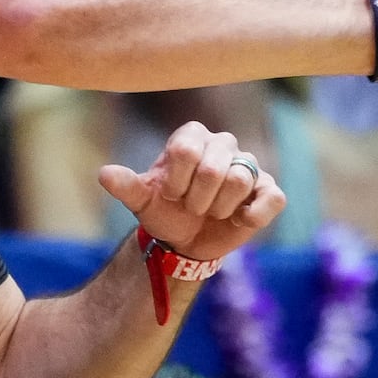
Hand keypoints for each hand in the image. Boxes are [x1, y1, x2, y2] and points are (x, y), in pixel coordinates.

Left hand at [99, 121, 285, 261]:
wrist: (187, 241)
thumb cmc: (165, 212)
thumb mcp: (142, 202)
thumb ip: (126, 186)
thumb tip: (104, 175)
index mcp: (191, 136)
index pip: (185, 150)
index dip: (175, 182)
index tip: (170, 195)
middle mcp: (222, 143)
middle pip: (214, 168)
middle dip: (197, 199)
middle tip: (192, 208)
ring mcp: (248, 165)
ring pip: (240, 180)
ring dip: (219, 208)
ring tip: (212, 213)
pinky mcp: (268, 189)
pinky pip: (272, 196)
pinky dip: (254, 213)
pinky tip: (239, 220)